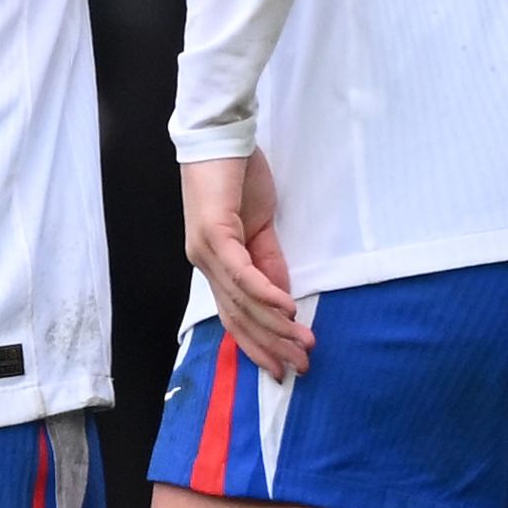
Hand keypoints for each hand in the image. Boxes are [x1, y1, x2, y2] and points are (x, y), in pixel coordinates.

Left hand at [181, 150, 310, 379]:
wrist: (220, 137)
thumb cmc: (236, 178)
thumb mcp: (260, 227)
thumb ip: (269, 262)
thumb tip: (283, 298)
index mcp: (214, 263)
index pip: (235, 315)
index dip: (258, 344)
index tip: (282, 369)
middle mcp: (204, 263)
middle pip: (238, 317)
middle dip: (271, 346)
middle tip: (301, 368)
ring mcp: (205, 250)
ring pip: (241, 301)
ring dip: (276, 327)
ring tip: (304, 344)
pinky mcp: (213, 234)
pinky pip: (241, 273)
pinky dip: (265, 293)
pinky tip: (287, 309)